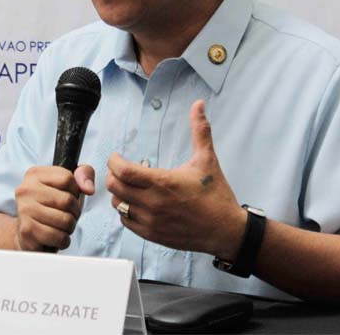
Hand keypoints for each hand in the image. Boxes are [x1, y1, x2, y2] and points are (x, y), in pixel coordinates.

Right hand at [14, 164, 94, 250]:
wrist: (28, 232)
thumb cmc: (51, 207)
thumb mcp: (68, 185)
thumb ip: (84, 174)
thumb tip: (88, 188)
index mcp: (35, 174)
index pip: (67, 178)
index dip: (75, 191)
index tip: (68, 197)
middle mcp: (26, 190)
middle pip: (67, 200)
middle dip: (74, 212)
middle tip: (67, 215)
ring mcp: (24, 210)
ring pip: (65, 220)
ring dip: (69, 227)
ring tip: (61, 226)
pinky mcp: (27, 231)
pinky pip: (59, 237)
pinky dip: (63, 240)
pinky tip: (56, 236)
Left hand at [106, 100, 245, 259]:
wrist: (226, 231)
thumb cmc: (216, 195)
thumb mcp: (207, 160)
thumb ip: (200, 130)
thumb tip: (199, 104)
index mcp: (163, 182)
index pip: (123, 171)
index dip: (113, 161)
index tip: (116, 156)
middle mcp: (153, 203)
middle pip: (115, 187)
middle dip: (113, 175)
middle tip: (121, 169)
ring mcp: (151, 221)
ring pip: (118, 205)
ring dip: (119, 193)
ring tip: (130, 186)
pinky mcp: (152, 235)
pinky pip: (126, 222)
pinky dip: (125, 211)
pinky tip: (135, 203)